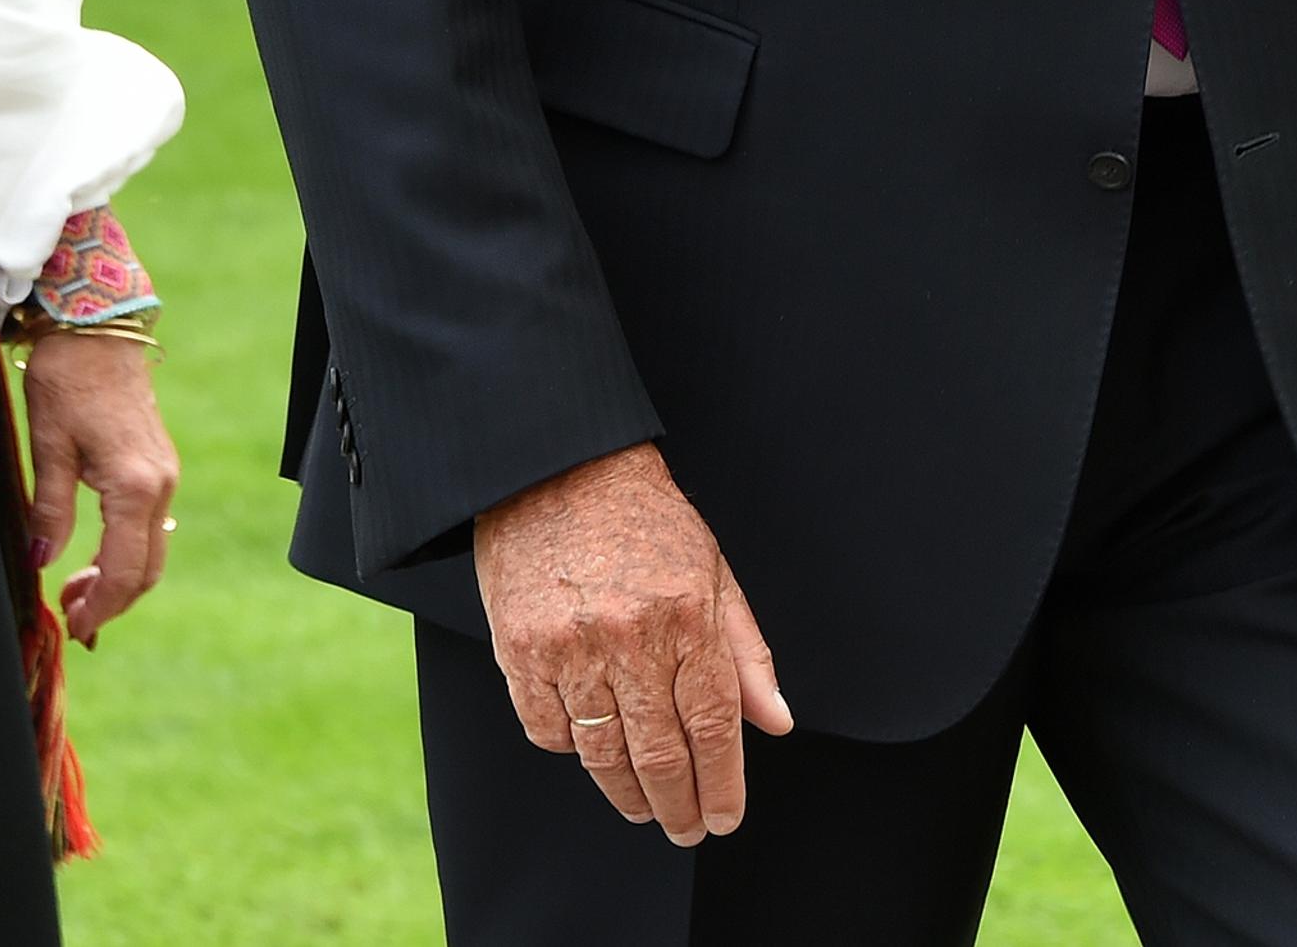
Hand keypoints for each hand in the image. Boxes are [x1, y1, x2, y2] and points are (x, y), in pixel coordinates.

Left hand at [22, 332, 180, 646]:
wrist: (99, 327)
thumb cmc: (69, 379)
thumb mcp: (48, 446)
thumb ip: (49, 509)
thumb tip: (42, 562)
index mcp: (134, 485)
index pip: (123, 570)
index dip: (99, 608)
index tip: (72, 628)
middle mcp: (160, 484)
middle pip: (147, 570)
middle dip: (111, 603)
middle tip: (70, 618)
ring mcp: (165, 475)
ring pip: (152, 551)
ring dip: (118, 580)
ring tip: (76, 592)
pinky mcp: (158, 466)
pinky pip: (150, 527)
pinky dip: (126, 554)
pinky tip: (93, 558)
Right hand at [475, 442, 790, 845]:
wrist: (557, 467)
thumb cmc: (644, 518)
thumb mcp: (713, 571)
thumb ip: (746, 652)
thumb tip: (776, 722)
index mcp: (686, 617)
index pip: (713, 727)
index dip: (723, 784)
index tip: (725, 816)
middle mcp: (629, 638)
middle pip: (661, 754)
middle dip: (679, 805)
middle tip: (687, 828)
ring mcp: (570, 648)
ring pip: (604, 756)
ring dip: (628, 795)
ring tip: (644, 809)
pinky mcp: (520, 651)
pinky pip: (549, 731)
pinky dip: (572, 752)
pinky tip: (593, 754)